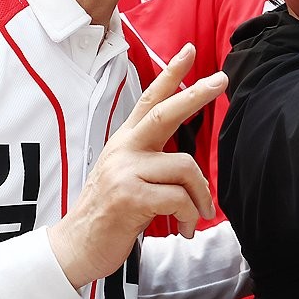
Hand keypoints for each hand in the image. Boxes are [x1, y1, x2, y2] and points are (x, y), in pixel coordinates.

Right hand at [47, 43, 227, 288]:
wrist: (76, 247)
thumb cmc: (108, 214)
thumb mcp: (126, 177)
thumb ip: (150, 162)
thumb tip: (190, 167)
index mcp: (125, 142)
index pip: (149, 100)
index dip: (170, 74)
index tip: (189, 51)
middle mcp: (124, 149)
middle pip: (165, 112)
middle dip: (196, 94)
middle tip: (222, 80)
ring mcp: (125, 171)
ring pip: (185, 167)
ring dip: (201, 197)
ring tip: (197, 216)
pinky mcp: (130, 196)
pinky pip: (179, 198)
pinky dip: (190, 217)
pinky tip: (185, 230)